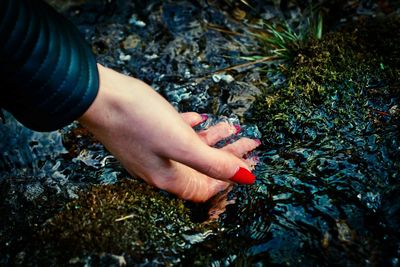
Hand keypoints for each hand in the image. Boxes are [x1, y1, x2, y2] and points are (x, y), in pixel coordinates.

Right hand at [78, 64, 259, 201]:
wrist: (98, 96)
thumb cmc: (137, 119)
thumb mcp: (181, 143)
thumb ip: (212, 162)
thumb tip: (244, 178)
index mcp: (168, 177)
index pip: (208, 186)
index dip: (232, 177)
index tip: (251, 163)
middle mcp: (160, 168)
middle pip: (202, 167)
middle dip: (228, 155)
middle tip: (249, 142)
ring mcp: (151, 150)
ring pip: (190, 149)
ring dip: (212, 139)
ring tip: (232, 127)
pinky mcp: (144, 133)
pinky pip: (175, 134)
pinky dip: (191, 128)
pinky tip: (199, 118)